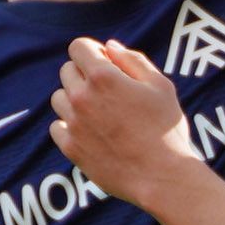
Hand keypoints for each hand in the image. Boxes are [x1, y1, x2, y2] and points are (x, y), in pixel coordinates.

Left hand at [52, 37, 195, 204]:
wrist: (162, 177)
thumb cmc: (167, 130)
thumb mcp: (161, 86)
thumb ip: (133, 60)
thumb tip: (109, 47)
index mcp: (103, 76)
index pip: (78, 47)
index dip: (93, 51)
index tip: (105, 63)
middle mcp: (82, 97)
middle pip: (67, 71)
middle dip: (84, 74)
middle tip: (109, 91)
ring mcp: (73, 123)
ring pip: (59, 98)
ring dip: (74, 99)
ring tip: (100, 113)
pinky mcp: (71, 147)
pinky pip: (57, 126)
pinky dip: (70, 126)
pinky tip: (92, 132)